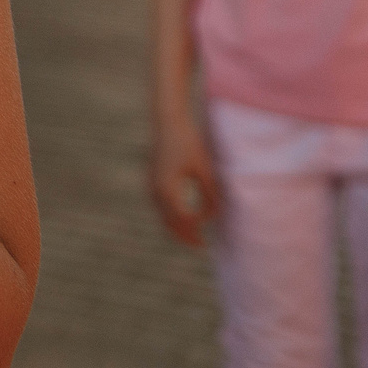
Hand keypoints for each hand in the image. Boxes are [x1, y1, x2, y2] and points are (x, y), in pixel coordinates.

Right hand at [150, 112, 220, 247]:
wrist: (167, 122)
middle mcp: (156, 191)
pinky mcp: (151, 179)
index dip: (195, 232)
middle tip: (200, 246)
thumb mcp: (204, 170)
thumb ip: (210, 195)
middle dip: (184, 236)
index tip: (207, 240)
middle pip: (168, 223)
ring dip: (176, 227)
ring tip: (191, 234)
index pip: (183, 221)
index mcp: (169, 190)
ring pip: (162, 215)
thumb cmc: (188, 143)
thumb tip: (216, 216)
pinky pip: (160, 205)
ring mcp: (151, 185)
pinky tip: (182, 215)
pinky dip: (170, 215)